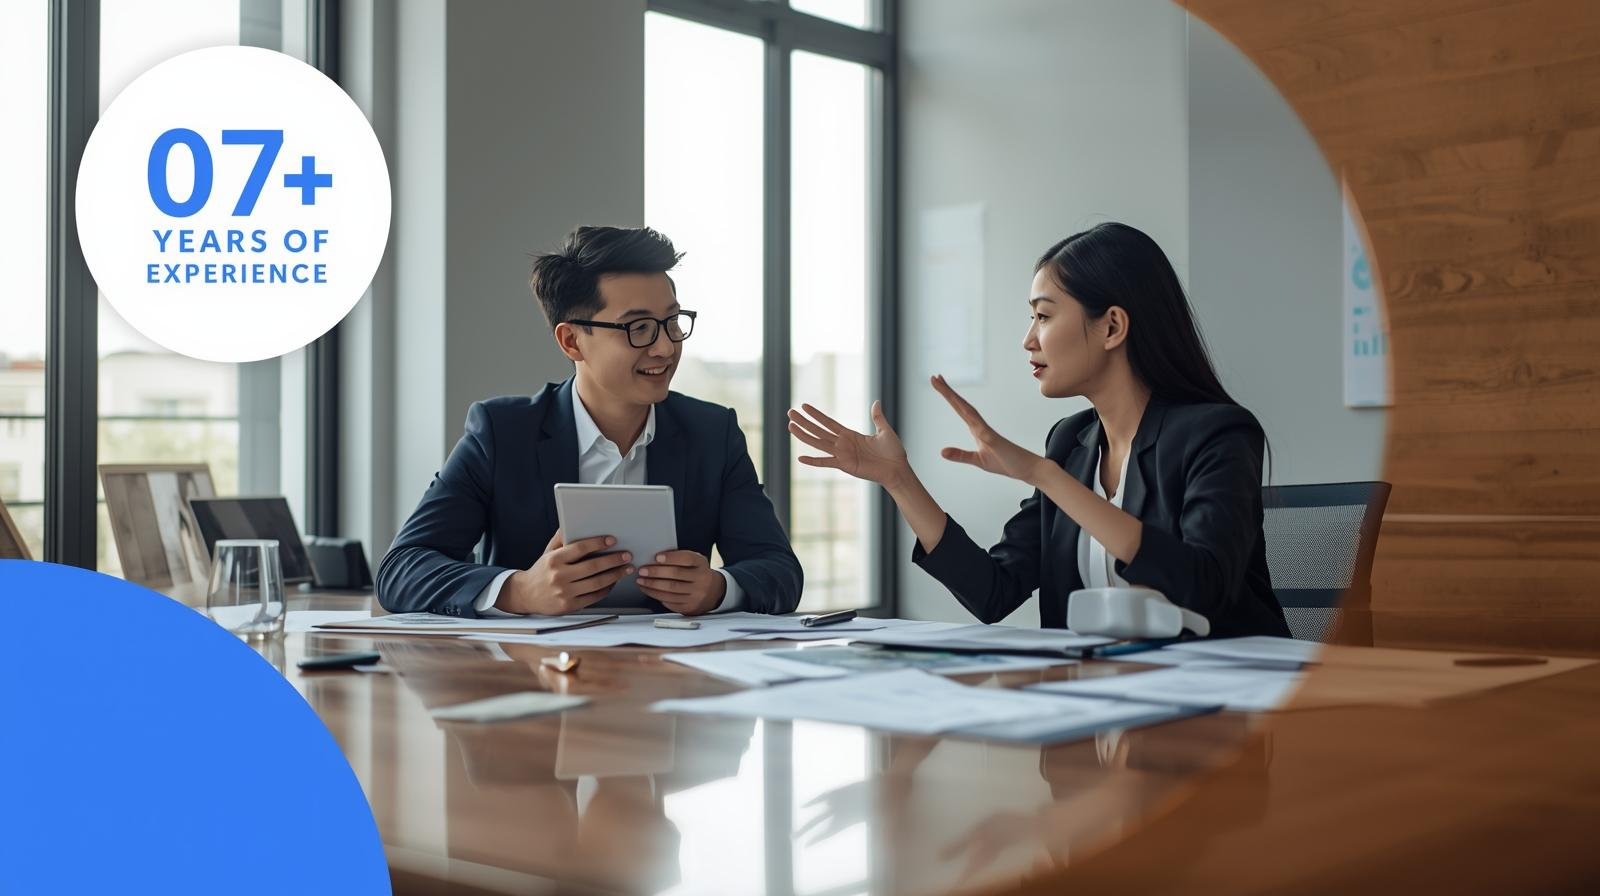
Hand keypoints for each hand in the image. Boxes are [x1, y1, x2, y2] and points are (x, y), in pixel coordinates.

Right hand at [499, 530, 633, 614]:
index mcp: (554, 560)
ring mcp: (565, 592)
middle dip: (614, 560)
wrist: (526, 595)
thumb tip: (572, 522)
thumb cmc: (542, 571)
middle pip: (593, 567)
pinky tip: (613, 582)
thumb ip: (561, 538)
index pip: (580, 548)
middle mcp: (559, 576)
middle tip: (626, 555)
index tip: (612, 540)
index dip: (598, 543)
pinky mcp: (569, 606)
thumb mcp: (548, 552)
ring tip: (626, 569)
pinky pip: (594, 596)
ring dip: (615, 575)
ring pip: (597, 583)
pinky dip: (607, 589)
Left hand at [637, 550, 725, 615]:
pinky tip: (648, 590)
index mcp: (701, 564)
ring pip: (670, 590)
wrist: (713, 592)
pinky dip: (656, 595)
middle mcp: (701, 580)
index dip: (671, 558)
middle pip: (676, 575)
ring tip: (641, 581)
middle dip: (656, 572)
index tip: (657, 557)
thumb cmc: (698, 573)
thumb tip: (656, 558)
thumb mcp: (695, 562)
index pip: (687, 559)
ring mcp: (696, 595)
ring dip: (652, 585)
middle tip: (642, 570)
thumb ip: (680, 559)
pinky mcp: (689, 607)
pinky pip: (670, 601)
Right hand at [787, 400, 911, 487]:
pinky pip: (826, 462)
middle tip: (790, 413)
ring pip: (818, 442)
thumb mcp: (884, 430)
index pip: (828, 423)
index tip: (804, 406)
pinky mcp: (845, 465)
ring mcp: (842, 454)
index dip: (816, 415)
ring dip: (804, 435)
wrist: (898, 469)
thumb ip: (877, 417)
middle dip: (804, 422)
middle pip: (818, 430)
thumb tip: (876, 402)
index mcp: (850, 435)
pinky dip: (813, 461)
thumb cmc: (893, 452)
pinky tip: (800, 458)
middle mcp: (843, 444)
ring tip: (790, 426)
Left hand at [931, 374, 1049, 484]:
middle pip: (962, 406)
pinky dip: (973, 420)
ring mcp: (988, 432)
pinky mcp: (995, 441)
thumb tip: (942, 451)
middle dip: (948, 392)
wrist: (1028, 468)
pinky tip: (964, 411)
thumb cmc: (1006, 462)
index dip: (949, 397)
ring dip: (955, 399)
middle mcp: (981, 427)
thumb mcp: (977, 461)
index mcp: (977, 430)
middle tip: (935, 377)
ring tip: (943, 386)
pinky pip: (982, 429)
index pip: (960, 410)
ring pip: (969, 412)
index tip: (938, 384)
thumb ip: (960, 455)